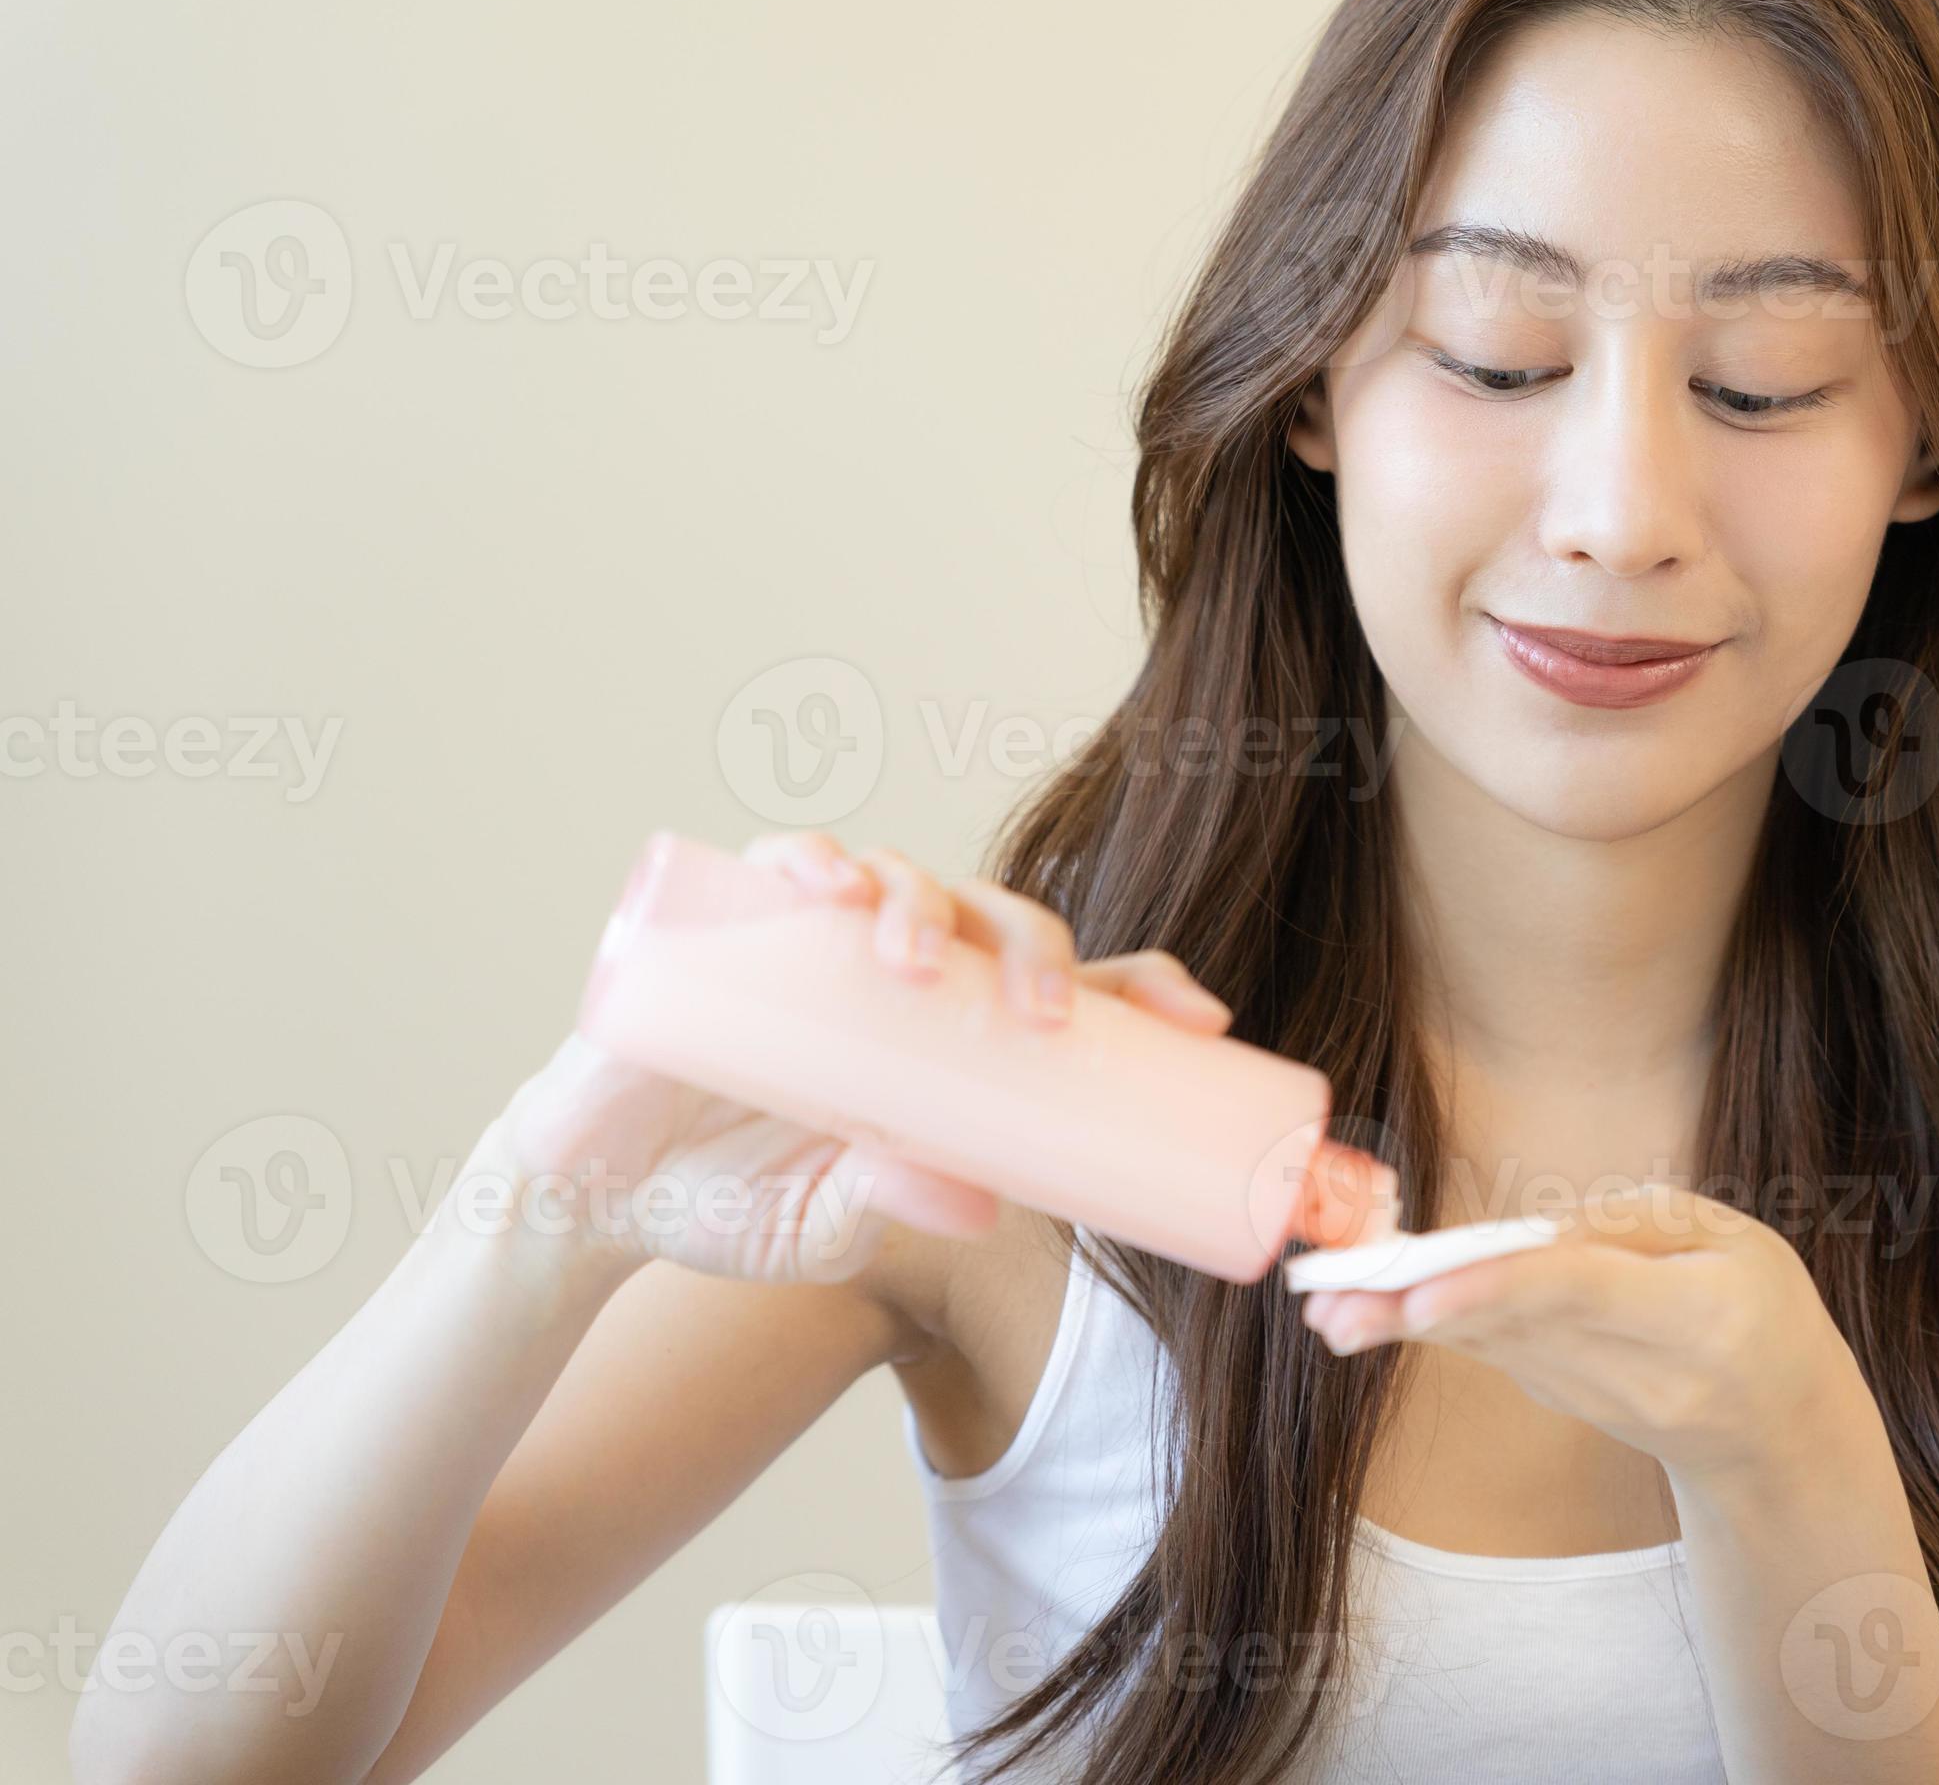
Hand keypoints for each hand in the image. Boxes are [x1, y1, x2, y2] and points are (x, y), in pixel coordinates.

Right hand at [486, 830, 1248, 1283]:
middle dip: (1038, 953)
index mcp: (949, 1041)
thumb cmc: (728, 1204)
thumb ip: (893, 1204)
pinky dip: (812, 860)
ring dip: (919, 906)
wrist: (591, 1196)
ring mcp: (821, 941)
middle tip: (1042, 1016)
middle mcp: (899, 975)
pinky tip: (826, 884)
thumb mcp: (827, 1226)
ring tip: (910, 964)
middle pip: (1000, 922)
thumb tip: (980, 1206)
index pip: (1069, 990)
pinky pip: (789, 863)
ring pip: (906, 880)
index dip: (1140, 990)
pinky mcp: (736, 923)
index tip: (1201, 1020)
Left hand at [1296, 1182, 1874, 1490]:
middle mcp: (1633, 1373)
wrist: (1778, 1436)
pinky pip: (1496, 1352)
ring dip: (1401, 1322)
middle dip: (1418, 1311)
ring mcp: (1593, 1401)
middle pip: (1514, 1328)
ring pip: (1489, 1346)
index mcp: (1694, 1319)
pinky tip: (1368, 1306)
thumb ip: (1638, 1224)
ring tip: (1324, 1304)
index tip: (1423, 1293)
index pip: (1581, 1296)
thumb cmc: (1763, 1311)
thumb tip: (1534, 1230)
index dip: (1498, 1290)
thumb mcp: (1739, 1242)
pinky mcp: (1563, 1401)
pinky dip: (1434, 1323)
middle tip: (1331, 1302)